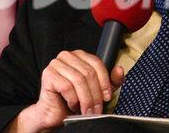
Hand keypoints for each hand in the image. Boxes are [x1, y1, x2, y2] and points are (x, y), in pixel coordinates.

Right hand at [9, 50, 123, 131]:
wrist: (54, 112)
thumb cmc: (74, 99)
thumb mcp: (97, 90)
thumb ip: (110, 80)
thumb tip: (120, 70)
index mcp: (80, 55)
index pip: (97, 63)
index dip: (104, 81)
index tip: (107, 97)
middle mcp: (67, 56)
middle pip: (88, 73)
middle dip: (95, 95)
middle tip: (96, 109)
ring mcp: (56, 63)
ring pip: (79, 80)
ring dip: (85, 99)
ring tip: (87, 110)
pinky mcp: (48, 74)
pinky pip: (66, 86)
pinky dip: (72, 99)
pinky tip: (73, 105)